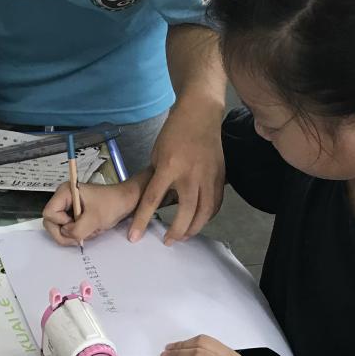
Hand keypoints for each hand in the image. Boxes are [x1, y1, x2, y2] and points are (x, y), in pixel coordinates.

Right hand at [42, 178, 142, 246]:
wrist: (127, 201)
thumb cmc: (113, 203)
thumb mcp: (95, 218)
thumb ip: (77, 229)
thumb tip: (66, 235)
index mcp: (65, 192)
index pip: (49, 213)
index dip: (60, 223)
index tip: (76, 222)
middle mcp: (64, 199)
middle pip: (51, 223)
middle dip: (66, 233)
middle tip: (81, 236)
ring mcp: (69, 207)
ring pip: (61, 229)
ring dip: (75, 234)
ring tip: (91, 230)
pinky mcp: (75, 215)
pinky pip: (70, 230)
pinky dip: (80, 234)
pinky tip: (92, 229)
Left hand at [131, 99, 225, 245]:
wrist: (200, 114)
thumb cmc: (174, 132)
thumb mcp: (157, 153)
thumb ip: (157, 178)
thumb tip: (155, 200)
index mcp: (169, 167)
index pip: (152, 200)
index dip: (142, 221)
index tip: (134, 237)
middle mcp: (190, 174)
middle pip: (185, 213)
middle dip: (176, 232)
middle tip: (168, 240)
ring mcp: (208, 176)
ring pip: (204, 212)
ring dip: (194, 228)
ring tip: (184, 235)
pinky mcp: (220, 176)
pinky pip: (216, 203)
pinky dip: (208, 216)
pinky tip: (200, 220)